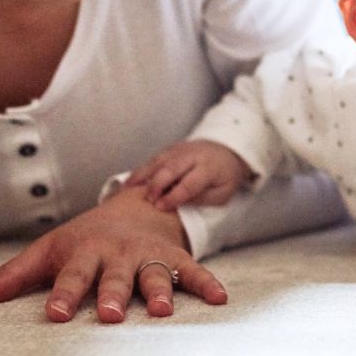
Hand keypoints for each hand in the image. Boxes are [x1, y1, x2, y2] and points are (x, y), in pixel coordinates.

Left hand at [0, 185, 226, 322]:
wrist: (136, 204)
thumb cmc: (86, 237)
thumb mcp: (52, 247)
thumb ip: (18, 273)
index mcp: (87, 250)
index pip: (71, 276)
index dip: (64, 295)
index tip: (56, 314)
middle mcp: (119, 253)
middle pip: (115, 276)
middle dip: (114, 294)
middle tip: (113, 314)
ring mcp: (149, 255)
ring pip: (154, 273)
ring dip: (158, 291)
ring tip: (162, 310)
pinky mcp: (174, 257)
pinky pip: (192, 269)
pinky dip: (207, 282)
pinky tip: (219, 298)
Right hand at [126, 138, 252, 210]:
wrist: (228, 151)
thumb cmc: (224, 177)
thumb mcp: (222, 193)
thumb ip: (202, 198)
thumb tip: (178, 203)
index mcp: (209, 168)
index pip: (189, 183)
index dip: (173, 195)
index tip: (160, 207)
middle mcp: (193, 156)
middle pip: (171, 168)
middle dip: (157, 184)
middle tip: (147, 200)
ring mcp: (181, 150)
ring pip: (159, 161)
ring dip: (143, 175)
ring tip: (127, 189)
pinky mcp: (171, 149)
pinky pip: (154, 158)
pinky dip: (141, 170)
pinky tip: (129, 182)